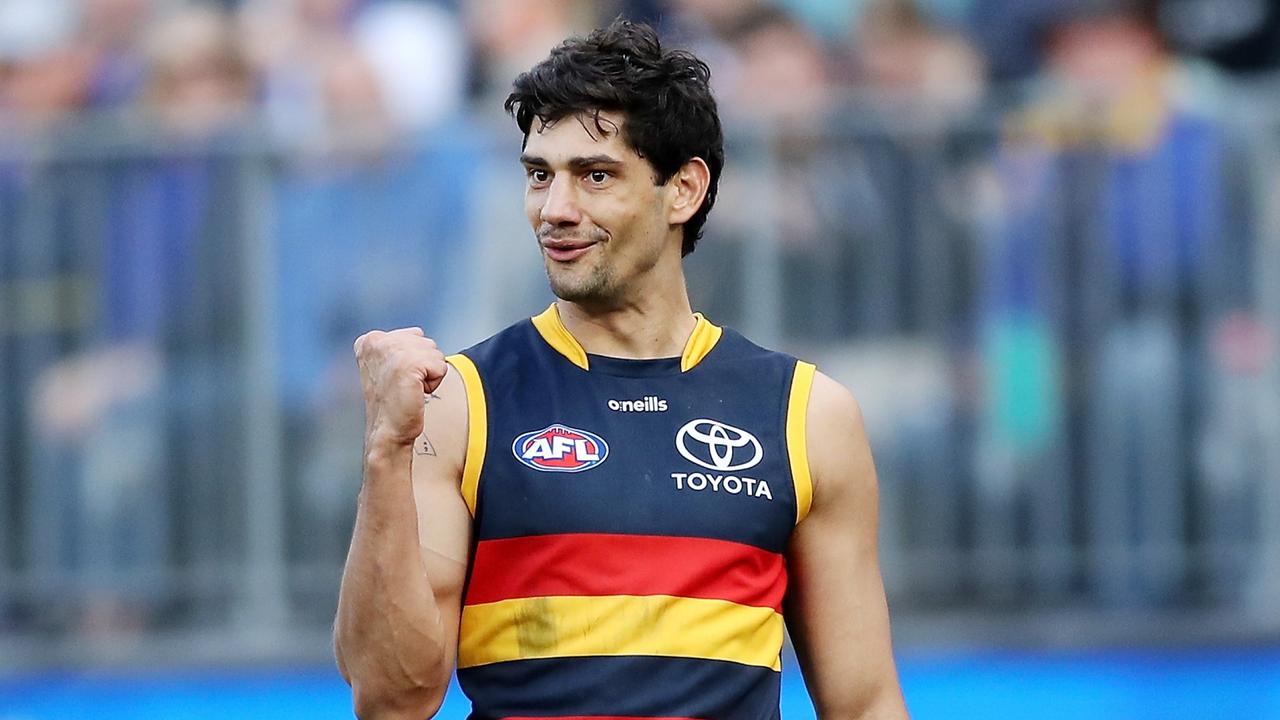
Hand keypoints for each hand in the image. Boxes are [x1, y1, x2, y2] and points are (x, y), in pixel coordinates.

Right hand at [354, 328, 447, 449]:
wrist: (388, 431)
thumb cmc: (392, 402)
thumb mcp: (388, 365)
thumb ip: (400, 345)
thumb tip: (417, 333)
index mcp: (369, 340)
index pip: (415, 335)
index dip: (414, 359)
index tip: (396, 378)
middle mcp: (377, 340)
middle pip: (427, 342)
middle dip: (423, 365)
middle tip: (404, 385)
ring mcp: (392, 350)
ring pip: (435, 353)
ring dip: (429, 374)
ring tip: (409, 389)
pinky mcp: (409, 364)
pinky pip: (440, 366)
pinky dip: (434, 382)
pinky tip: (416, 392)